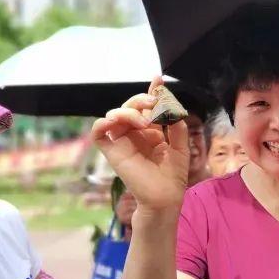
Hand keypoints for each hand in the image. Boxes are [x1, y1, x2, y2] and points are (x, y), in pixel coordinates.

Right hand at [90, 76, 189, 213]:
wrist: (164, 198)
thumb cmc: (172, 176)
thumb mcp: (180, 145)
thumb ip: (176, 124)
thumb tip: (170, 104)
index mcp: (150, 131)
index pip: (147, 107)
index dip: (152, 92)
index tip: (159, 80)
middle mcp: (134, 134)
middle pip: (130, 106)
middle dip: (141, 100)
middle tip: (154, 104)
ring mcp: (121, 141)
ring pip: (114, 114)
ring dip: (128, 111)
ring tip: (145, 123)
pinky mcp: (112, 152)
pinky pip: (98, 133)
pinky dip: (102, 123)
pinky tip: (114, 121)